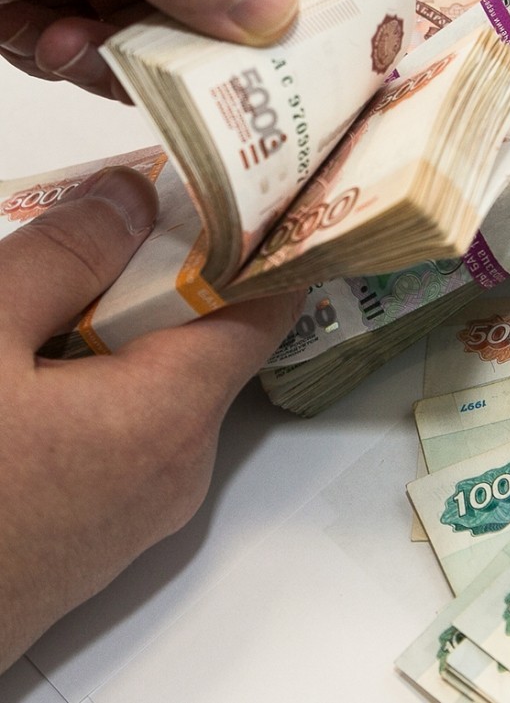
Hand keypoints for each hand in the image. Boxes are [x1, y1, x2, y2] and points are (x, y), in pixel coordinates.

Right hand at [0, 167, 302, 670]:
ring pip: (154, 393)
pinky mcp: (99, 536)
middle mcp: (177, 468)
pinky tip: (22, 377)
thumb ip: (62, 259)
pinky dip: (88, 392)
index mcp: (170, 414)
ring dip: (109, 339)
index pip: (265, 311)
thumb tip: (134, 194)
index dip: (256, 248)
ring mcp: (140, 510)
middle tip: (101, 231)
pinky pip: (118, 438)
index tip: (234, 197)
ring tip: (39, 305)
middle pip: (203, 347)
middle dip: (154, 285)